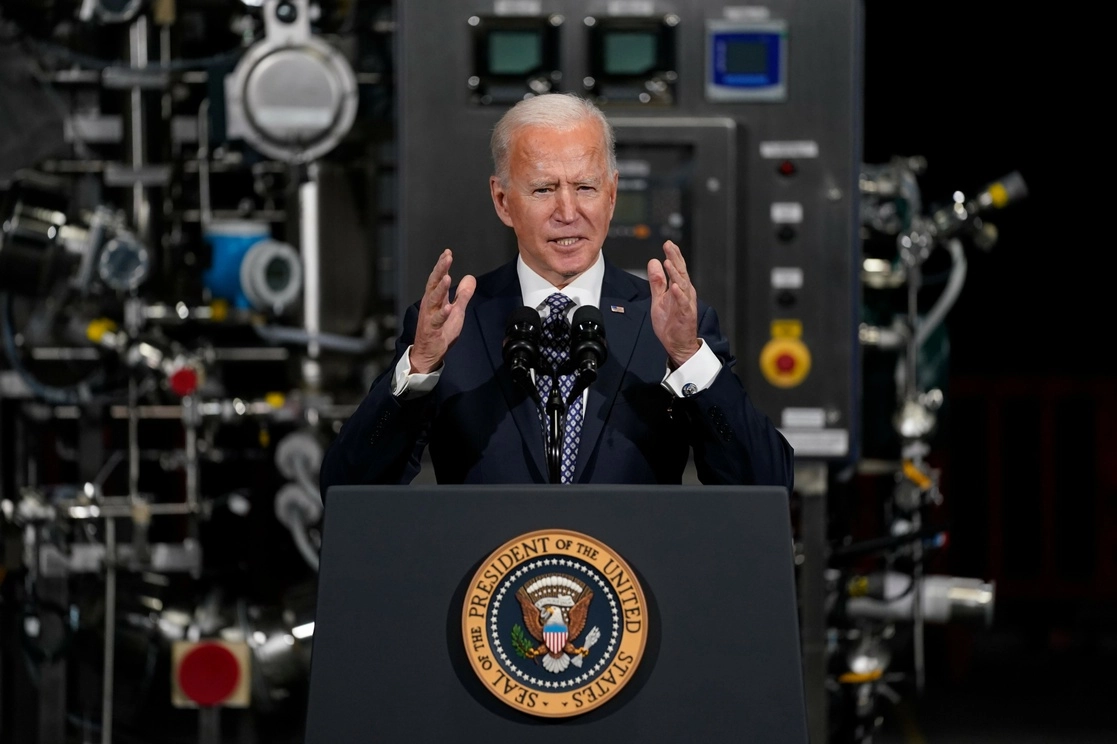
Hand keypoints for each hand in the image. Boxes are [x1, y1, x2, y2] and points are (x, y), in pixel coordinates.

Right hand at [410, 249, 476, 373]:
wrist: (428, 353)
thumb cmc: (440, 331)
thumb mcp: (456, 310)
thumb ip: (462, 295)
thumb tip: (470, 277)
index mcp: (435, 299)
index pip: (437, 278)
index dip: (442, 265)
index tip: (447, 252)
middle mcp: (430, 305)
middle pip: (434, 284)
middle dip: (440, 270)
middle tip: (446, 257)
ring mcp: (430, 317)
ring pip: (434, 300)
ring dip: (440, 289)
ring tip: (447, 277)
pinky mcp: (432, 330)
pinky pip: (437, 321)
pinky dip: (442, 314)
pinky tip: (448, 307)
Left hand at [647, 240, 699, 368]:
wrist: (678, 344)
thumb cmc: (670, 322)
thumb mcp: (659, 298)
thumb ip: (657, 282)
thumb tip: (654, 262)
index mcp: (679, 289)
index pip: (677, 269)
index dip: (673, 256)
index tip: (668, 244)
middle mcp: (684, 293)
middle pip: (681, 272)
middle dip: (675, 258)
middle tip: (669, 246)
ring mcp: (686, 304)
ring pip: (682, 285)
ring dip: (676, 274)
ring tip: (669, 263)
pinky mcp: (685, 315)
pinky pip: (683, 303)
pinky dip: (679, 295)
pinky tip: (675, 287)